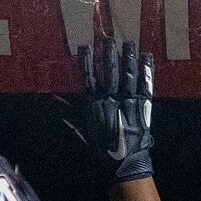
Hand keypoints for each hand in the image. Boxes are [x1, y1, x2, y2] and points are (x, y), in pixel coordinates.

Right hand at [63, 38, 153, 182]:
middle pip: (109, 70)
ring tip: (128, 42)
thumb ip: (68, 114)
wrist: (124, 162)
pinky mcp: (144, 105)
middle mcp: (111, 99)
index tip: (84, 46)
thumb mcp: (82, 130)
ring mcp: (129, 101)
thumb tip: (53, 100)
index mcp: (95, 104)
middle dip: (109, 53)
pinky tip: (147, 55)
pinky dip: (147, 69)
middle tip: (108, 38)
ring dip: (128, 56)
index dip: (86, 61)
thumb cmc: (102, 148)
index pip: (88, 77)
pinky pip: (146, 83)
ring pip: (128, 73)